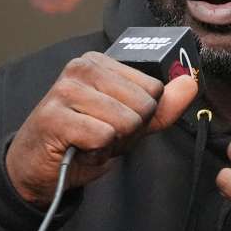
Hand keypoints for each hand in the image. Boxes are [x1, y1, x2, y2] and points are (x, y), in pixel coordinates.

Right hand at [7, 52, 197, 207]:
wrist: (40, 168)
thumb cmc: (86, 139)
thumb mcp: (133, 122)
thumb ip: (164, 105)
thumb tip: (190, 82)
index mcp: (100, 62)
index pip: (155, 89)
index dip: (143, 115)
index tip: (116, 121)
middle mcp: (81, 68)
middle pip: (144, 105)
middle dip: (129, 131)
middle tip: (102, 134)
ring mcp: (65, 90)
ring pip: (126, 121)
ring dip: (113, 142)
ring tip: (90, 140)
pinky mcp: (54, 117)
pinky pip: (104, 136)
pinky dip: (96, 152)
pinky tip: (78, 148)